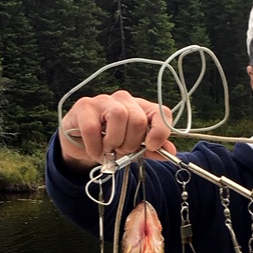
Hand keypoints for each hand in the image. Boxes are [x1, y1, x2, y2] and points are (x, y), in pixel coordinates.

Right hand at [57, 90, 175, 171]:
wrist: (81, 144)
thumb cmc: (110, 142)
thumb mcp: (134, 149)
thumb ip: (153, 149)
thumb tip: (171, 152)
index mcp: (142, 109)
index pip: (161, 113)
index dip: (160, 131)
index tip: (151, 146)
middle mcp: (125, 100)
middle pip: (139, 119)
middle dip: (131, 143)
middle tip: (121, 151)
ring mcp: (104, 100)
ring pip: (119, 116)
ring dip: (114, 141)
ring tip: (108, 150)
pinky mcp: (84, 106)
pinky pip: (93, 128)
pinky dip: (96, 146)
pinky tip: (95, 151)